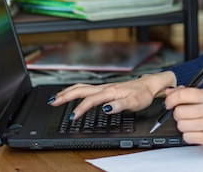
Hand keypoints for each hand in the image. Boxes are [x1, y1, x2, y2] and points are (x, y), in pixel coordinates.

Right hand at [48, 71, 176, 120]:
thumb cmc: (143, 93)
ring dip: (68, 92)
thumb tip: (105, 108)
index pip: (90, 100)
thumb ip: (119, 106)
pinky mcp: (106, 88)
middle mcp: (105, 87)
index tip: (72, 117)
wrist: (150, 85)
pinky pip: (86, 88)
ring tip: (56, 97)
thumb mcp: (134, 102)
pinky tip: (73, 93)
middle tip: (52, 102)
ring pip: (82, 87)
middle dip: (65, 96)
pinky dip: (76, 90)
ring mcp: (104, 87)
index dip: (80, 109)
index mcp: (110, 91)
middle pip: (81, 90)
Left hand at [165, 86, 202, 150]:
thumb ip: (188, 93)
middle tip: (185, 115)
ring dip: (183, 126)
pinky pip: (187, 137)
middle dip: (178, 115)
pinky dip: (189, 136)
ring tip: (193, 125)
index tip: (169, 103)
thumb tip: (169, 91)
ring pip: (181, 125)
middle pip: (179, 112)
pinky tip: (197, 132)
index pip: (183, 94)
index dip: (171, 99)